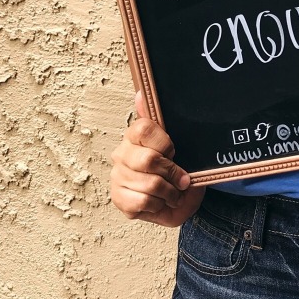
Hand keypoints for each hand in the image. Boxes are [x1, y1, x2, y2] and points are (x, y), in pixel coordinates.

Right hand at [109, 92, 204, 226]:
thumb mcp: (178, 142)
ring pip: (151, 184)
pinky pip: (144, 202)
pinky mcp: (119, 199)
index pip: (144, 129)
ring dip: (170, 192)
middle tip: (181, 178)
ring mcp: (118, 177)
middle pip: (149, 160)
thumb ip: (159, 118)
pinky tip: (159, 201)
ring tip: (173, 192)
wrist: (180, 200)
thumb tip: (140, 93)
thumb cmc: (177, 169)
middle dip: (173, 172)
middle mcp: (121, 154)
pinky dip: (159, 205)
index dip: (165, 143)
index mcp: (134, 136)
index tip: (173, 151)